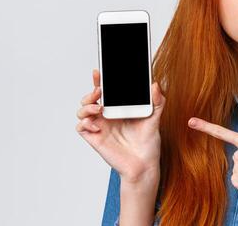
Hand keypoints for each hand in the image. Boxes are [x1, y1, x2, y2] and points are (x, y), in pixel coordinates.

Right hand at [75, 69, 164, 183]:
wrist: (144, 165)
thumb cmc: (148, 143)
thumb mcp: (154, 119)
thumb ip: (157, 102)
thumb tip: (155, 85)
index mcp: (118, 109)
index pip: (105, 91)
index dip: (99, 80)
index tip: (99, 72)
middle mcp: (106, 116)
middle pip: (89, 99)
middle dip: (90, 92)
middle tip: (99, 91)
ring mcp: (99, 127)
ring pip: (82, 111)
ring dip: (86, 106)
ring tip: (98, 108)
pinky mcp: (94, 139)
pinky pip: (81, 127)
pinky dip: (84, 123)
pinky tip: (95, 124)